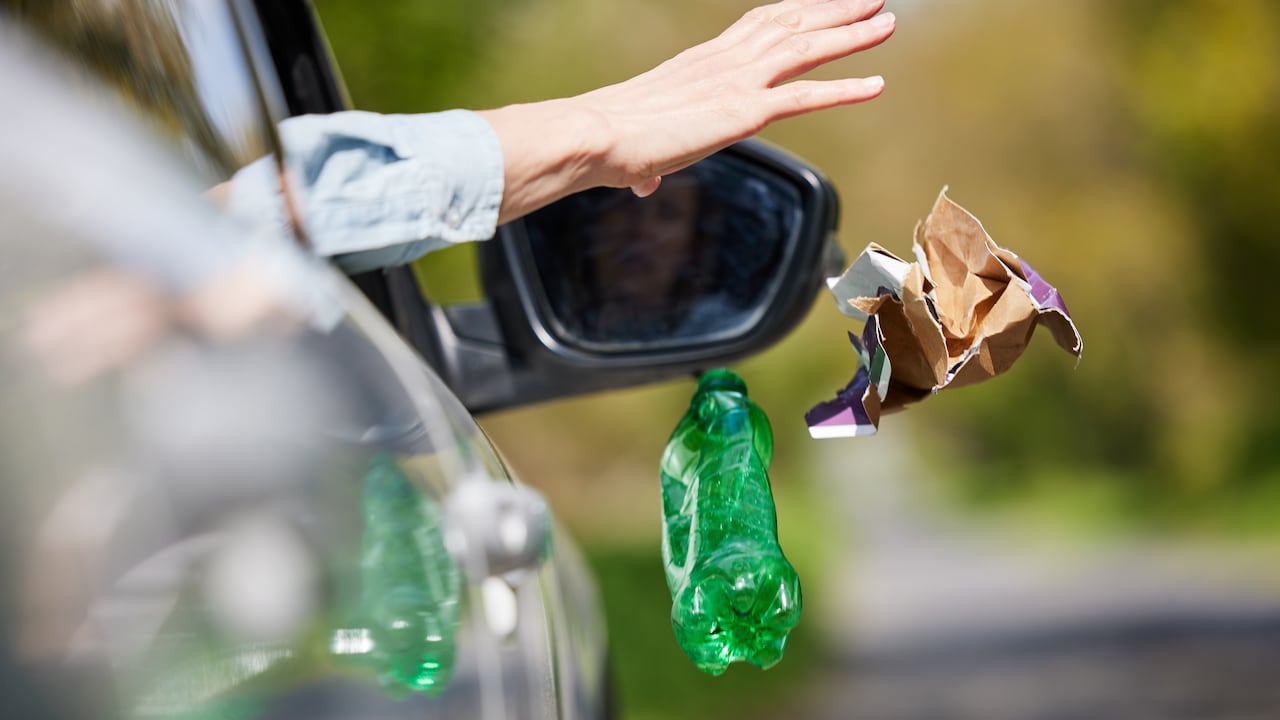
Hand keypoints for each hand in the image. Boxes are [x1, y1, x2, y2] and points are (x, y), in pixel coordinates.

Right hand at [480, 0, 894, 219]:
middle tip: (870, 0)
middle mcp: (723, 62)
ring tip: (886, 23)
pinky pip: (805, 96)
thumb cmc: (606, 143)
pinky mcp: (743, 111)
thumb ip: (648, 163)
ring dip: (851, 34)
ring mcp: (736, 82)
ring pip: (806, 48)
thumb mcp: (637, 148)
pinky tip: (875, 84)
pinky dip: (844, 88)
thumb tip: (642, 184)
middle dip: (833, 9)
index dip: (796, 10)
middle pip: (790, 23)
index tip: (822, 2)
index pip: (758, 24)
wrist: (594, 134)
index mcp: (701, 63)